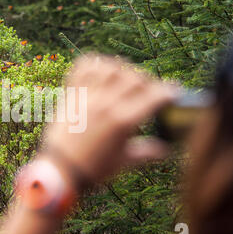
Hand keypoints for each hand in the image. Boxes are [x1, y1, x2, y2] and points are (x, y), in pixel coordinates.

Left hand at [42, 53, 176, 186]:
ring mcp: (87, 98)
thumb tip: (165, 149)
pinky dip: (95, 63)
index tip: (173, 92)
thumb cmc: (92, 169)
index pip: (154, 96)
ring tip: (126, 79)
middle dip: (148, 81)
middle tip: (149, 90)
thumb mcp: (124, 163)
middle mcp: (106, 105)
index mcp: (122, 122)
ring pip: (111, 68)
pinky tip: (102, 70)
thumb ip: (146, 152)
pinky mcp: (72, 95)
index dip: (169, 91)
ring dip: (123, 70)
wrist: (60, 170)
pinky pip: (83, 67)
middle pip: (135, 78)